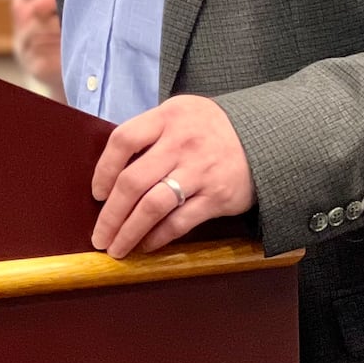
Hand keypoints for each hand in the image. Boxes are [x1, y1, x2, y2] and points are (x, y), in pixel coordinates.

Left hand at [90, 94, 256, 258]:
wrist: (266, 137)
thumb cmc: (211, 128)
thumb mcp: (181, 115)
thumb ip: (151, 134)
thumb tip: (112, 172)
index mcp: (168, 117)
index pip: (123, 140)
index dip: (104, 169)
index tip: (97, 192)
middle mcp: (182, 142)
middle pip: (133, 181)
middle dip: (110, 214)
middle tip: (99, 235)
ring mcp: (200, 170)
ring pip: (152, 206)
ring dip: (129, 231)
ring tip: (117, 247)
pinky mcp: (217, 196)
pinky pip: (179, 222)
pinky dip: (158, 237)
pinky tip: (147, 244)